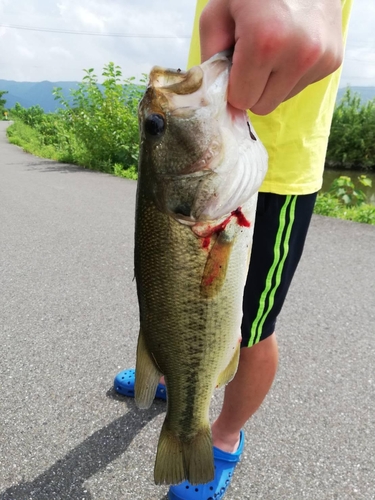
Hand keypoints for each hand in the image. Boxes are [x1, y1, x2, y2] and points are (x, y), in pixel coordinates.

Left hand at [199, 0, 342, 113]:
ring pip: (282, 99)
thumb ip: (210, 60)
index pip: (242, 100)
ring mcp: (321, 58)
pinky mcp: (333, 60)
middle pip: (263, 106)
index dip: (233, 85)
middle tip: (253, 53)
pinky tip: (291, 45)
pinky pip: (299, 86)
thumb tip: (215, 98)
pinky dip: (291, 73)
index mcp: (266, 42)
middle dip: (253, 87)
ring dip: (272, 81)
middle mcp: (299, 54)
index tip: (235, 62)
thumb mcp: (217, 14)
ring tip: (275, 45)